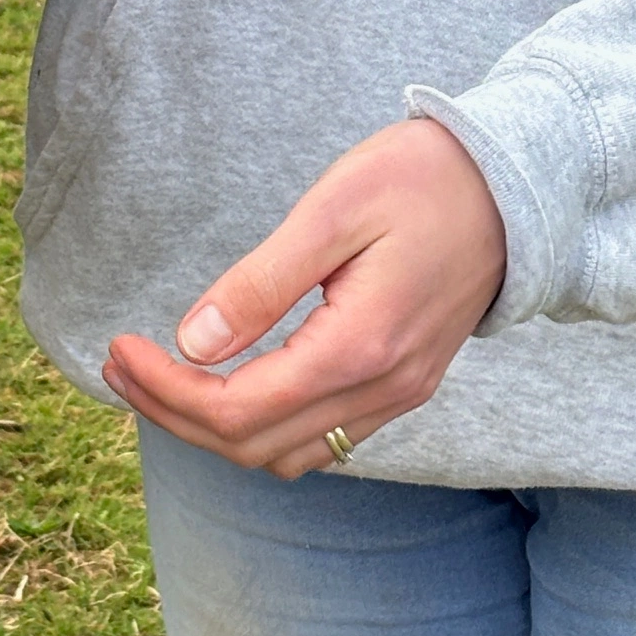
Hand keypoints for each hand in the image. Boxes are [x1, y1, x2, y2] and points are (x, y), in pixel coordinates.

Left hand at [103, 118, 505, 477]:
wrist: (516, 185)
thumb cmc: (421, 179)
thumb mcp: (330, 212)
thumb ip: (260, 283)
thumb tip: (193, 342)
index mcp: (358, 348)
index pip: (237, 410)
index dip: (166, 390)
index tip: (119, 348)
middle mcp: (382, 389)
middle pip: (252, 446)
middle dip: (174, 413)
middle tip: (120, 365)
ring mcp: (399, 394)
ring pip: (287, 455)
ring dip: (215, 429)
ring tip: (159, 377)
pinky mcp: (404, 384)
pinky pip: (322, 439)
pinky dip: (262, 426)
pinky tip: (226, 383)